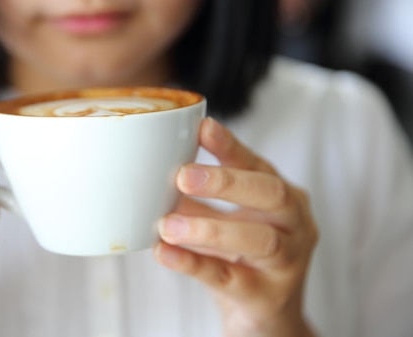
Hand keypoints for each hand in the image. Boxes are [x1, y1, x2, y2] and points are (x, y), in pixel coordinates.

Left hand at [155, 117, 317, 336]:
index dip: (231, 146)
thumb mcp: (222, 221)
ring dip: (208, 228)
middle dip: (226, 181)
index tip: (203, 127)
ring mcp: (288, 263)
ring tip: (167, 224)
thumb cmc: (242, 259)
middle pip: (270, 193)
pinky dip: (194, 264)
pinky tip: (165, 253)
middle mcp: (295, 224)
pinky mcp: (267, 297)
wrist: (267, 317)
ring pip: (257, 238)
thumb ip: (196, 198)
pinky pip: (230, 278)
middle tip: (183, 176)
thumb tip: (150, 169)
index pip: (259, 165)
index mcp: (283, 198)